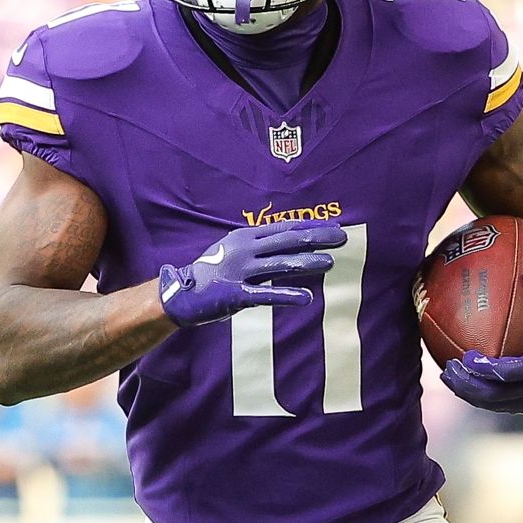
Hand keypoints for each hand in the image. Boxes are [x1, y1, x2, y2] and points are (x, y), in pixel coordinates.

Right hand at [157, 220, 346, 327]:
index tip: (332, 225)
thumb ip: (259, 246)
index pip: (284, 228)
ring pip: (281, 265)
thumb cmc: (212, 271)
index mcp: (245, 237)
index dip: (310, 226)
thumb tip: (289, 243)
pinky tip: (307, 297)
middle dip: (317, 239)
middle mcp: (245, 250)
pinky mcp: (236, 294)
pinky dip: (288, 295)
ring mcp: (241, 271)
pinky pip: (267, 295)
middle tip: (342, 237)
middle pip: (287, 241)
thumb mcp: (233, 249)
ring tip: (331, 262)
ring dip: (308, 262)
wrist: (181, 292)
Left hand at [440, 266, 522, 414]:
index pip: (510, 373)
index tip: (467, 357)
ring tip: (449, 377)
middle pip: (495, 395)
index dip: (485, 369)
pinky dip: (482, 397)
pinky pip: (502, 405)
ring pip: (496, 405)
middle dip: (468, 385)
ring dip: (471, 393)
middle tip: (447, 369)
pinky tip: (467, 382)